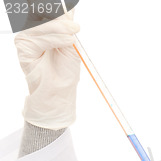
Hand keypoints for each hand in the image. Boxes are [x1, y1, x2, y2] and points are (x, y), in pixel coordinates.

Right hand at [14, 9, 80, 129]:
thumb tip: (68, 9)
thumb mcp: (70, 44)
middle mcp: (34, 31)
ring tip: (71, 39)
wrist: (60, 91)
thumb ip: (66, 26)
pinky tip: (66, 42)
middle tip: (75, 27)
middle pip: (43, 14)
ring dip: (59, 30)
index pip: (48, 11)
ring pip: (42, 25)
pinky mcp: (23, 46)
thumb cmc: (66, 71)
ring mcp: (28, 38)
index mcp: (46, 28)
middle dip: (60, 19)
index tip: (69, 12)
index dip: (57, 10)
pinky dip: (54, 38)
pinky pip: (37, 36)